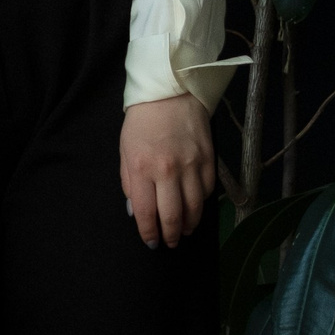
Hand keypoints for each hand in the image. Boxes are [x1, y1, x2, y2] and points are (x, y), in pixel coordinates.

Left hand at [119, 92, 215, 246]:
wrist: (170, 92)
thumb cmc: (142, 121)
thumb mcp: (125, 151)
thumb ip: (129, 183)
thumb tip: (136, 211)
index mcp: (142, 168)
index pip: (146, 213)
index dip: (149, 233)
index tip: (151, 241)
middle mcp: (168, 170)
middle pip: (173, 216)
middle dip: (171, 235)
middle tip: (170, 242)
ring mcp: (191, 165)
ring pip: (194, 208)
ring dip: (189, 225)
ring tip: (184, 230)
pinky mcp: (209, 159)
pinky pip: (207, 191)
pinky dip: (201, 204)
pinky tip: (195, 207)